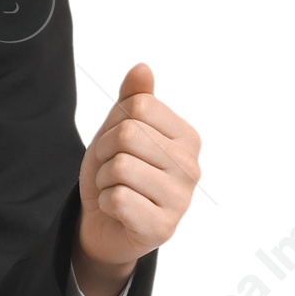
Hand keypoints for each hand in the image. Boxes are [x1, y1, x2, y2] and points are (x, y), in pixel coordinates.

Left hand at [74, 62, 200, 295]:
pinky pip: (118, 199)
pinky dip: (106, 203)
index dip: (113, 124)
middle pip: (128, 134)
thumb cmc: (116, 174)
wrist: (104, 224)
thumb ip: (132, 99)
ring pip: (121, 167)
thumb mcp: (118, 130)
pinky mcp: (164, 227)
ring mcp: (181, 199)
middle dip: (105, 153)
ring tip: (116, 190)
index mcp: (187, 137)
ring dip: (105, 180)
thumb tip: (142, 68)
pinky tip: (118, 211)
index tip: (117, 146)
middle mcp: (191, 166)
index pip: (139, 106)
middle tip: (112, 172)